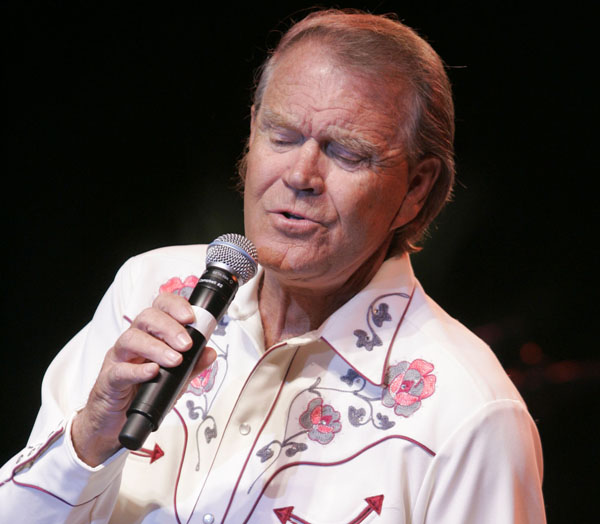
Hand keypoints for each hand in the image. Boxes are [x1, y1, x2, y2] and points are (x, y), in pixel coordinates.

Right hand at [71, 293, 216, 465]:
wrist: (115, 420)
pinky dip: (137, 370)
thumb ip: (192, 366)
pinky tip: (153, 372)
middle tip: (186, 344)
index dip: (175, 306)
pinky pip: (120, 370)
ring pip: (131, 339)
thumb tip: (210, 353)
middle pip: (146, 318)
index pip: (159, 308)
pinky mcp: (108, 380)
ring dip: (156, 347)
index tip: (192, 318)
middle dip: (169, 327)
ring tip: (175, 360)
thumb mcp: (174, 379)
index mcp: (149, 334)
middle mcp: (133, 341)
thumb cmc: (142, 392)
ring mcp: (118, 358)